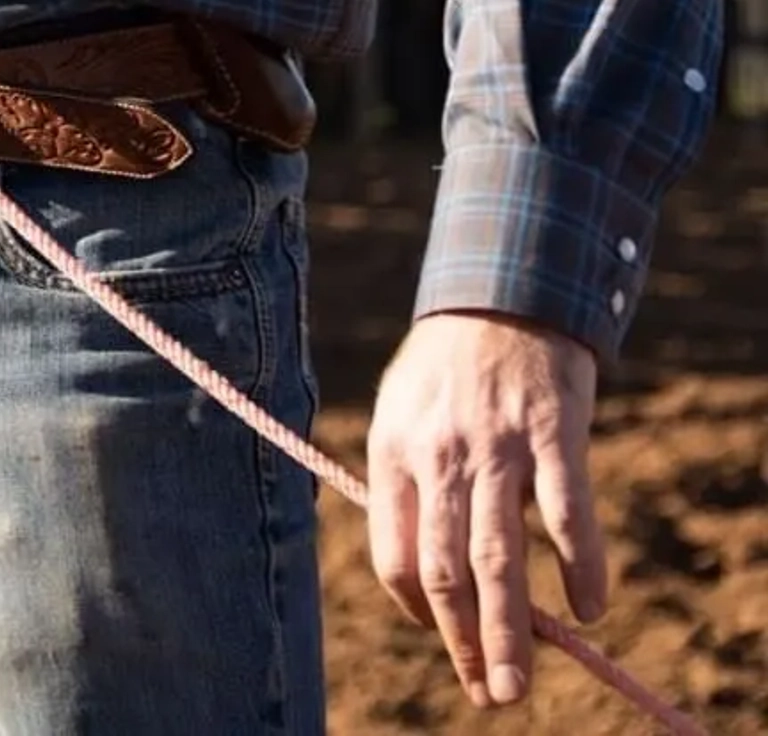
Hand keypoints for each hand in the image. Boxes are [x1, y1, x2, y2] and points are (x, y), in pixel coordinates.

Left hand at [367, 309, 605, 708]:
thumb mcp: (402, 410)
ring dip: (511, 633)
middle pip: (447, 571)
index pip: (396, 555)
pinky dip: (582, 567)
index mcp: (395, 449)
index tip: (445, 637)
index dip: (419, 609)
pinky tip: (590, 607)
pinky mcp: (553, 434)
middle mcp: (441, 453)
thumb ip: (408, 483)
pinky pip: (567, 515)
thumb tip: (422, 577)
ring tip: (518, 686)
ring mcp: (498, 445)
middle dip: (464, 644)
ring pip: (500, 559)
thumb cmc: (448, 363)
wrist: (502, 290)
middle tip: (489, 695)